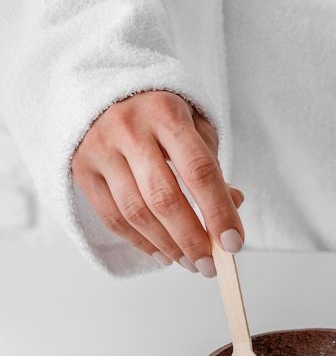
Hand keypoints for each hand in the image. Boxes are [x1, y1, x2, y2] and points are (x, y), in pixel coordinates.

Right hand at [71, 91, 243, 275]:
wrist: (108, 90)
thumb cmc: (162, 114)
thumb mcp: (196, 126)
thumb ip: (212, 167)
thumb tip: (232, 208)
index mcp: (166, 113)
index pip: (199, 171)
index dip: (218, 212)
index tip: (233, 244)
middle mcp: (129, 128)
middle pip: (164, 198)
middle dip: (191, 239)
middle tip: (210, 265)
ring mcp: (100, 148)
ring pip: (135, 213)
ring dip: (167, 246)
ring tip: (189, 262)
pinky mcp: (81, 167)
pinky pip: (111, 217)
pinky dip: (139, 242)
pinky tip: (162, 253)